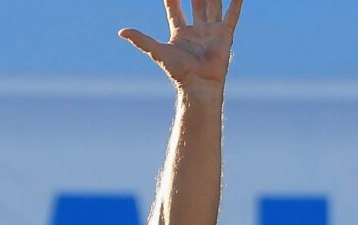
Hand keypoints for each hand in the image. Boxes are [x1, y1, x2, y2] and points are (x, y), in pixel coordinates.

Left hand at [119, 0, 239, 93]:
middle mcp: (196, 30)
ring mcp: (211, 31)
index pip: (174, 9)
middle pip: (195, 3)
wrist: (199, 83)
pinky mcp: (225, 34)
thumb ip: (141, 40)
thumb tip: (121, 31)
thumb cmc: (178, 70)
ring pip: (213, 4)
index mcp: (180, 33)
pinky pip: (232, 14)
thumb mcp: (157, 51)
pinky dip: (236, 2)